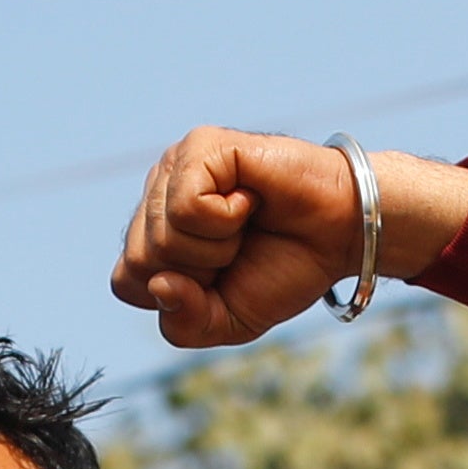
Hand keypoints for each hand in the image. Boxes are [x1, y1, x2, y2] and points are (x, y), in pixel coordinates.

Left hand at [109, 131, 467, 348]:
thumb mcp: (227, 320)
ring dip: (217, 247)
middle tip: (238, 247)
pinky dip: (226, 219)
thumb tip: (158, 285)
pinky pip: (187, 207)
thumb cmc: (284, 268)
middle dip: (199, 272)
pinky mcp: (201, 146)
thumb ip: (183, 323)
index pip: (126, 282)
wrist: (341, 234)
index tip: (221, 276)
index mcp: (154, 233)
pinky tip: (249, 200)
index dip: (180, 296)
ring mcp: (175, 166)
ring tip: (246, 222)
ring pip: (163, 237)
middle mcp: (156, 195)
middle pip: (141, 262)